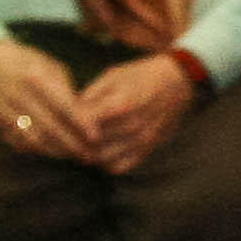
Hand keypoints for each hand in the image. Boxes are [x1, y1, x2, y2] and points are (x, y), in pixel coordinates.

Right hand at [0, 38, 90, 159]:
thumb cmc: (30, 65)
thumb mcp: (52, 67)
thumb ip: (66, 90)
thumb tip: (84, 115)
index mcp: (35, 76)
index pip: (63, 105)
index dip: (80, 123)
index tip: (95, 136)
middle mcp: (17, 94)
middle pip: (49, 126)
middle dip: (71, 143)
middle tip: (89, 154)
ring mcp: (3, 109)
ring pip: (33, 138)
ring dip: (55, 150)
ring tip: (74, 156)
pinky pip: (17, 141)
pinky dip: (37, 150)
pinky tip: (53, 153)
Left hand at [73, 52, 198, 174]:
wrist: (180, 81)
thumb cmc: (143, 74)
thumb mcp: (113, 76)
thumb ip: (90, 95)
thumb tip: (67, 113)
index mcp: (123, 103)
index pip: (84, 123)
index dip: (67, 124)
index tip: (60, 121)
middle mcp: (133, 125)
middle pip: (90, 144)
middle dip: (74, 141)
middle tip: (64, 136)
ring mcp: (142, 139)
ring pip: (102, 158)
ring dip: (88, 154)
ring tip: (80, 144)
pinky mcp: (149, 147)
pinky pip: (120, 166)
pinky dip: (106, 163)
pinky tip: (101, 152)